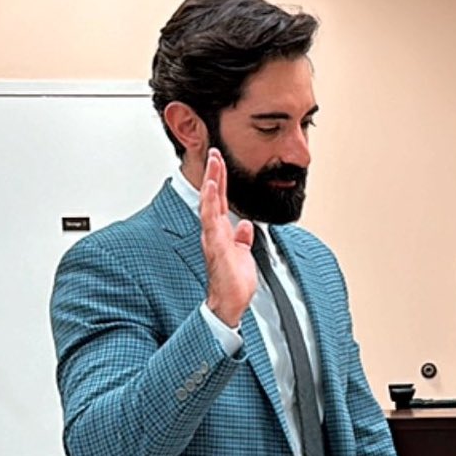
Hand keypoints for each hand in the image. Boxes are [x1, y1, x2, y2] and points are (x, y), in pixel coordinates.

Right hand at [201, 148, 256, 326]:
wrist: (231, 303)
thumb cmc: (234, 283)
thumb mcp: (243, 255)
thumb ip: (242, 239)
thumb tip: (246, 227)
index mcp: (221, 233)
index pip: (219, 201)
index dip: (219, 182)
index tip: (220, 162)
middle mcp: (214, 232)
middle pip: (213, 197)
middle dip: (214, 174)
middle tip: (214, 152)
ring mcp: (213, 238)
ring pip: (210, 204)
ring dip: (211, 182)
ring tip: (213, 162)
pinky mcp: (216, 246)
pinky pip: (211, 220)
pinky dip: (209, 202)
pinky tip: (209, 187)